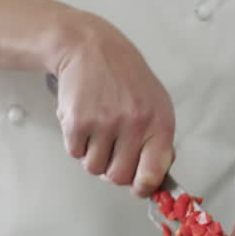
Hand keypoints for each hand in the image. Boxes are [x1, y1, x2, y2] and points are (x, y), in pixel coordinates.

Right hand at [51, 11, 174, 196]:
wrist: (90, 47)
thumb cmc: (124, 76)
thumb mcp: (156, 102)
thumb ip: (159, 139)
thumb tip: (156, 174)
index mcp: (159, 122)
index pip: (153, 173)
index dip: (143, 187)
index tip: (138, 188)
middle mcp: (134, 124)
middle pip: (119, 177)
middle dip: (113, 170)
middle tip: (112, 152)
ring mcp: (104, 123)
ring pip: (95, 168)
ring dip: (94, 156)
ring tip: (98, 132)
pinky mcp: (77, 121)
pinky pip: (75, 153)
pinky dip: (77, 144)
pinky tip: (84, 123)